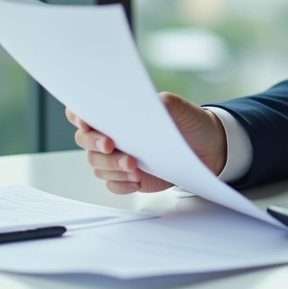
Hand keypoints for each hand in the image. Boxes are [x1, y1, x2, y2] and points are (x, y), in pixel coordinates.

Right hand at [66, 92, 227, 193]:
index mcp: (118, 113)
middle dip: (94, 143)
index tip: (86, 121)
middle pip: (85, 140)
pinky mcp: (129, 178)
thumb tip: (148, 105)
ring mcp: (118, 158)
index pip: (85, 110)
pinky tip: (137, 180)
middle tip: (111, 145)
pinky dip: (121, 184)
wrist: (208, 147)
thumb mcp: (179, 107)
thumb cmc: (189, 122)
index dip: (78, 115)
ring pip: (97, 165)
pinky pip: (113, 185)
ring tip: (134, 166)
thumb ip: (162, 103)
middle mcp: (113, 136)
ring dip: (112, 166)